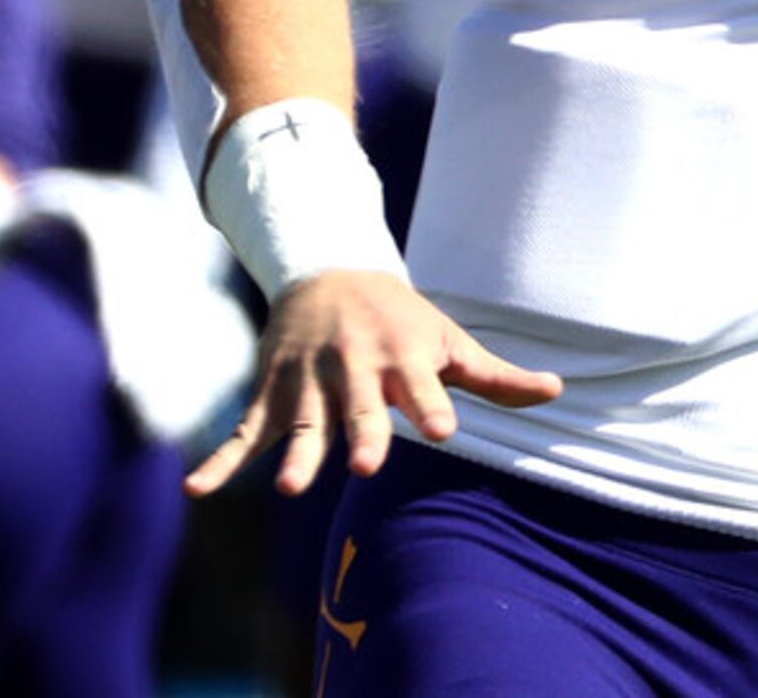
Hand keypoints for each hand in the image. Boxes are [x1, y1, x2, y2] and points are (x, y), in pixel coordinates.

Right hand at [186, 270, 562, 498]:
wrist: (329, 268)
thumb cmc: (404, 319)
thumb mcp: (449, 340)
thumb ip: (496, 376)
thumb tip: (558, 392)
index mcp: (402, 356)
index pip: (421, 386)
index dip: (430, 405)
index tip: (442, 429)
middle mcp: (354, 368)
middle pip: (359, 407)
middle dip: (363, 432)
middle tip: (369, 462)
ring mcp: (309, 381)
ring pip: (300, 422)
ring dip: (295, 453)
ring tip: (290, 487)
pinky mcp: (273, 392)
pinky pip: (245, 431)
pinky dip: (220, 460)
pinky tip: (198, 489)